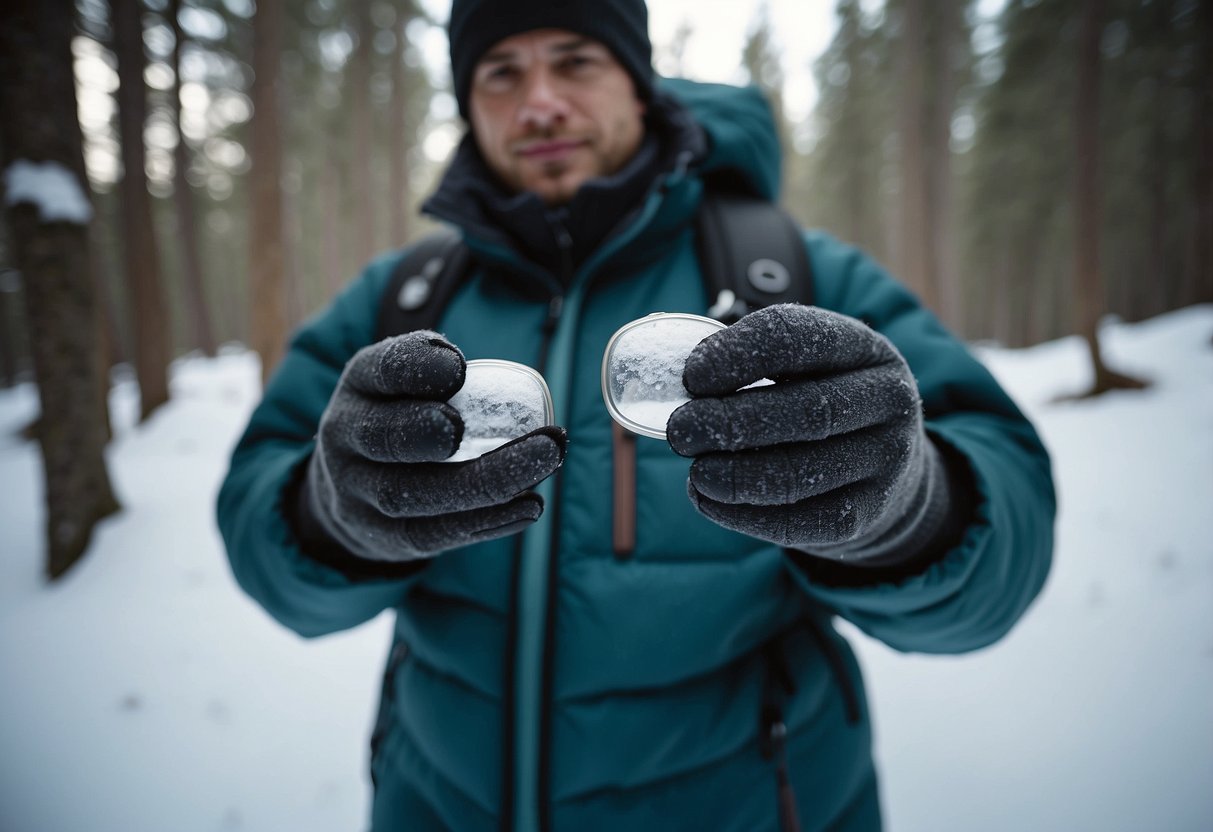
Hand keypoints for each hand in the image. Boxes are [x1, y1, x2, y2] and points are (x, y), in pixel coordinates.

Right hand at [298, 331, 565, 561]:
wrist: (353, 486)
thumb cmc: (403, 417)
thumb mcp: (408, 382)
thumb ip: (445, 372)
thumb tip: (513, 391)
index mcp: (360, 386)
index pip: (380, 370)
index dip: (417, 369)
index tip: (459, 370)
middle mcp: (346, 439)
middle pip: (381, 438)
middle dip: (430, 431)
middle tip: (473, 426)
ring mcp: (359, 494)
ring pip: (410, 495)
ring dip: (484, 480)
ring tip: (543, 461)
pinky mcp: (387, 538)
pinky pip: (434, 534)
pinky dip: (487, 521)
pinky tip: (530, 505)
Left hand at [667, 304, 950, 561]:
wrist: (887, 472)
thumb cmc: (818, 403)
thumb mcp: (802, 368)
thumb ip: (747, 366)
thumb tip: (671, 386)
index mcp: (862, 347)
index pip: (797, 338)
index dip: (737, 355)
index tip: (691, 376)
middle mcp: (886, 400)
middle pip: (805, 411)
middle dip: (729, 422)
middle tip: (679, 430)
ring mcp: (884, 460)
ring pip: (798, 473)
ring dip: (733, 475)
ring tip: (694, 471)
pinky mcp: (865, 515)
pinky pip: (798, 522)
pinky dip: (741, 514)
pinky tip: (708, 499)